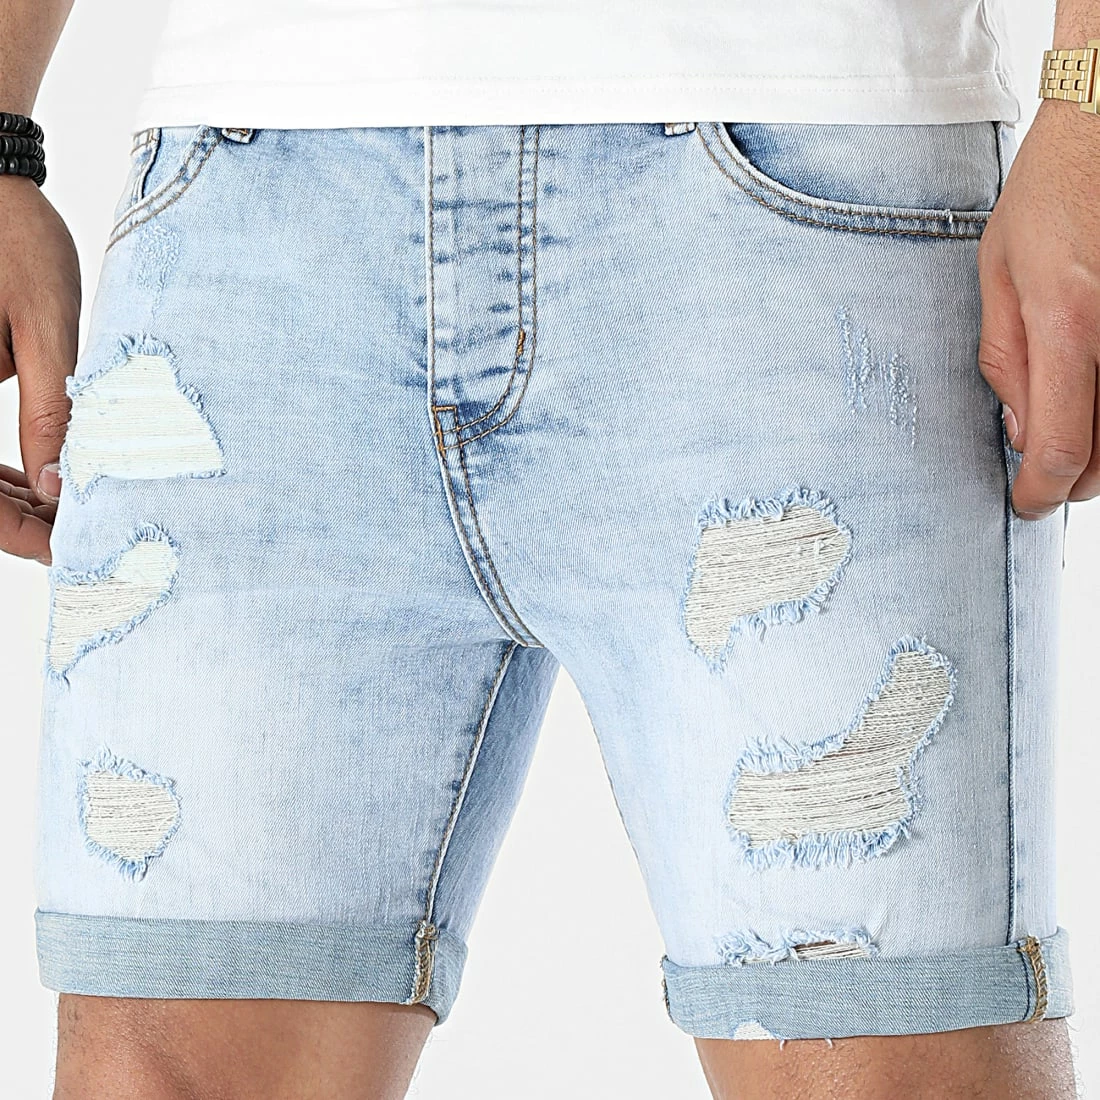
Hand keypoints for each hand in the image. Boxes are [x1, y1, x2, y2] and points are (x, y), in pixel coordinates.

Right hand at [0, 173, 78, 562]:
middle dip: (20, 520)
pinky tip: (40, 479)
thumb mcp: (44, 328)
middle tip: (84, 536)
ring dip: (9, 499)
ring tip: (73, 513)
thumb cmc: (11, 237)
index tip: (72, 549)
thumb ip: (51, 412)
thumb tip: (62, 488)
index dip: (19, 532)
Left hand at [978, 101, 1099, 518]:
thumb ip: (1007, 360)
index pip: (1063, 450)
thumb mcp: (1000, 273)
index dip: (1041, 492)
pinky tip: (1094, 392)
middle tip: (1043, 467)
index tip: (1026, 501)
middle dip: (1072, 478)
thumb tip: (1020, 435)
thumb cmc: (1053, 192)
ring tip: (1072, 424)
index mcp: (1070, 324)